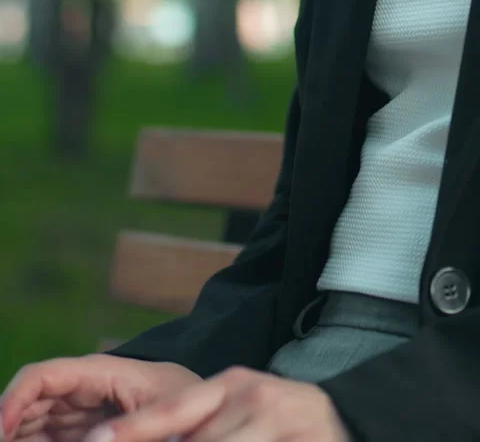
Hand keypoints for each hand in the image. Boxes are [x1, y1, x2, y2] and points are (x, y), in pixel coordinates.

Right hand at [0, 355, 200, 441]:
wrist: (213, 407)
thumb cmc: (193, 402)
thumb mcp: (162, 416)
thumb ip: (125, 431)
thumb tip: (91, 441)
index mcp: (99, 371)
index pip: (41, 376)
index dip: (12, 401)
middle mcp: (84, 386)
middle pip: (30, 400)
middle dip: (9, 423)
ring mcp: (84, 408)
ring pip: (34, 422)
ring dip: (20, 435)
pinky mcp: (88, 428)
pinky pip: (50, 436)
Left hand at [82, 366, 352, 441]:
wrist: (348, 420)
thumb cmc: (281, 423)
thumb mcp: (238, 411)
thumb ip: (200, 425)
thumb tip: (144, 432)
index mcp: (229, 385)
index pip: (171, 410)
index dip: (132, 429)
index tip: (97, 440)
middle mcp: (250, 396)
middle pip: (196, 441)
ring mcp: (276, 418)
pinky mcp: (302, 441)